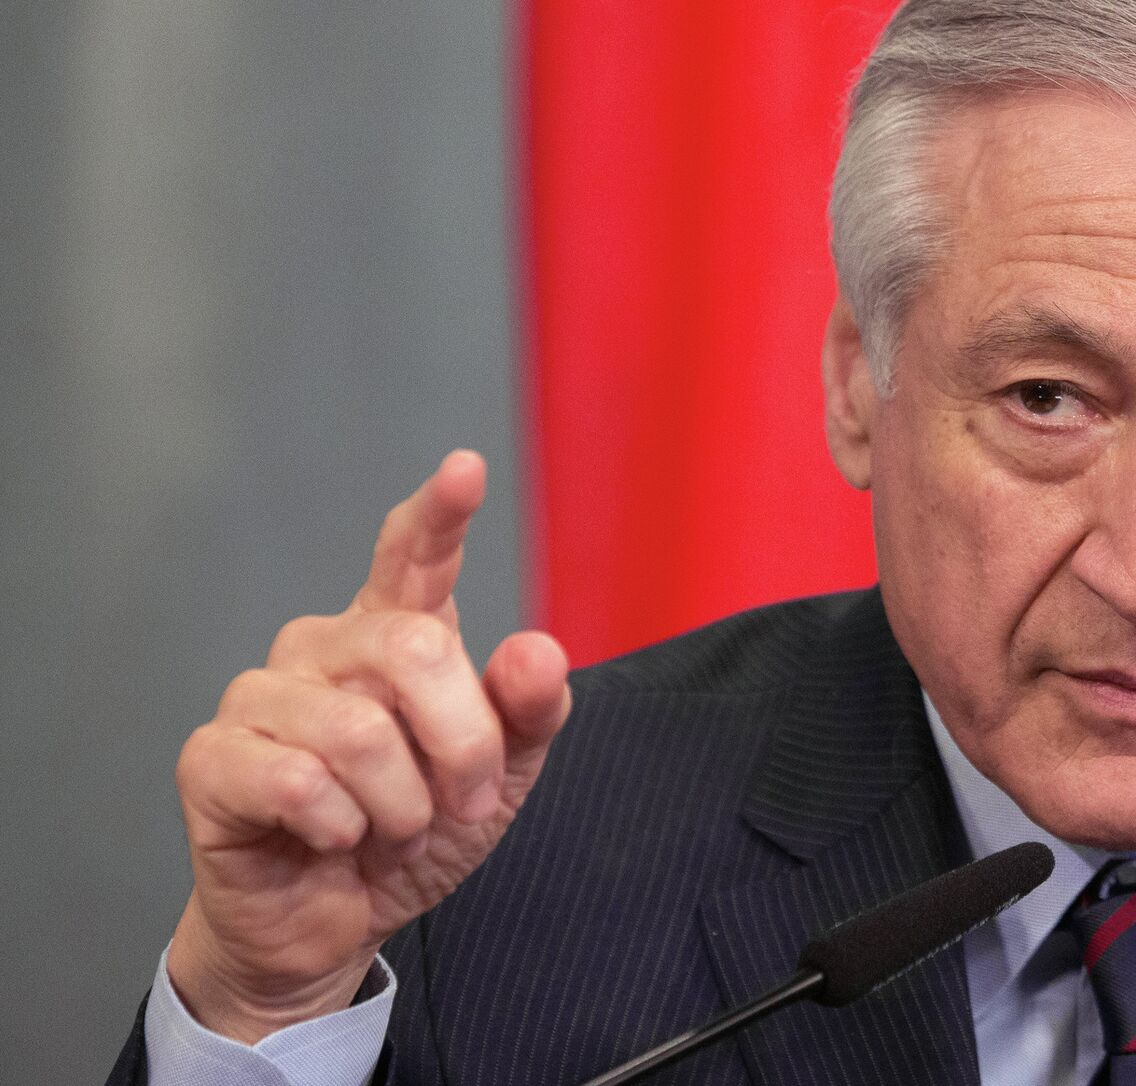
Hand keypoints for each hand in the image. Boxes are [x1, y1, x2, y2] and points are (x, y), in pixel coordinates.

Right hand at [166, 450, 571, 1042]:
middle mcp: (322, 648)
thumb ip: (526, 714)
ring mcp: (260, 698)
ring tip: (390, 830)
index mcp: (393, 637)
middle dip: (461, 743)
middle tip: (464, 803)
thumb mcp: (498, 780)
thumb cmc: (412, 834)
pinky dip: (341, 827)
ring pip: (359, 730)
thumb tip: (537, 650)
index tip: (466, 469)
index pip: (413, 557)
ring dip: (402, 804)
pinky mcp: (213, 760)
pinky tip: (332, 838)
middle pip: (413, 650)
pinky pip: (299, 782)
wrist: (336, 924)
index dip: (438, 512)